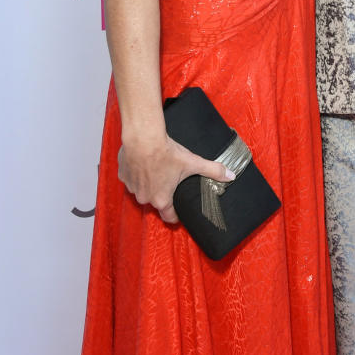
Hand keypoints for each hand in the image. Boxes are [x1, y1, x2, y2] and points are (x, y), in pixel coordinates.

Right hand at [118, 135, 234, 224]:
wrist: (143, 138)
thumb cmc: (166, 152)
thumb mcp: (193, 162)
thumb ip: (213, 170)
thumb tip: (231, 175)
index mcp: (162, 199)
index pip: (169, 217)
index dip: (176, 214)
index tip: (180, 209)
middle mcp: (145, 198)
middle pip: (155, 201)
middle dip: (162, 193)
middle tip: (170, 180)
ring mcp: (133, 187)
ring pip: (142, 190)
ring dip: (148, 183)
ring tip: (156, 169)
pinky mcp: (123, 175)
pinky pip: (131, 179)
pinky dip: (136, 173)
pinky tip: (143, 163)